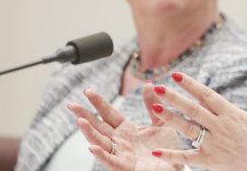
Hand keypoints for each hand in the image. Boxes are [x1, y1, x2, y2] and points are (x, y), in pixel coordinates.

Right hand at [68, 83, 183, 170]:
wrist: (175, 168)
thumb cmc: (167, 149)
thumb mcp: (161, 122)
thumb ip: (153, 104)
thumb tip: (149, 84)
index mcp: (127, 129)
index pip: (109, 114)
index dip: (98, 103)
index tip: (87, 91)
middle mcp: (120, 141)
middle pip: (99, 126)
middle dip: (85, 116)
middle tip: (71, 105)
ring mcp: (121, 154)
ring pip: (101, 142)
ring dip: (89, 133)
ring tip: (79, 121)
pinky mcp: (126, 167)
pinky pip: (111, 161)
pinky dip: (101, 155)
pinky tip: (92, 147)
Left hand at [150, 69, 246, 170]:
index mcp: (232, 114)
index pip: (207, 95)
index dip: (190, 84)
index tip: (176, 75)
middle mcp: (220, 127)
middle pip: (193, 109)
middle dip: (174, 97)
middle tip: (157, 87)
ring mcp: (214, 144)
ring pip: (187, 128)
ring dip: (170, 117)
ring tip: (154, 107)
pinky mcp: (210, 160)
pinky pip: (188, 157)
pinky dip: (172, 154)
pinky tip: (156, 150)